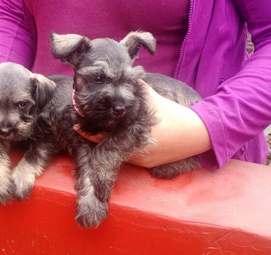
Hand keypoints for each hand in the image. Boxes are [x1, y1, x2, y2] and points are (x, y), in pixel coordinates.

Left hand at [73, 80, 211, 167]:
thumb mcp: (150, 97)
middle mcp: (132, 152)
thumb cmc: (171, 114)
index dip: (86, 131)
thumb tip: (122, 73)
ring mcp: (140, 161)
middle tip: (82, 127)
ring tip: (98, 132)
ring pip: (117, 153)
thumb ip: (135, 87)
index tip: (74, 124)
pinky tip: (120, 140)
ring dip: (109, 144)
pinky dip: (123, 149)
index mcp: (130, 136)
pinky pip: (129, 158)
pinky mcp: (147, 165)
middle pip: (106, 147)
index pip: (100, 137)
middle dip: (95, 137)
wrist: (195, 134)